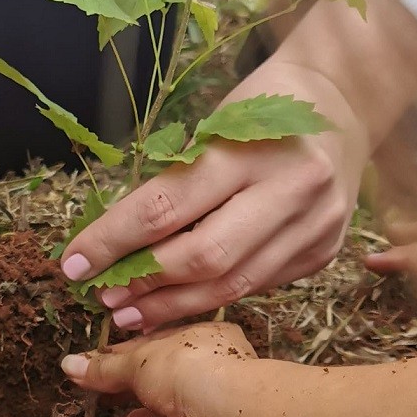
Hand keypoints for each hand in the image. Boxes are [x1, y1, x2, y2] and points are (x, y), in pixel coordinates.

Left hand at [59, 60, 367, 331]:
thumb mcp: (212, 126)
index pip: (167, 206)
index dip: (114, 240)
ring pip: (233, 285)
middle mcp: (290, 190)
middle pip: (204, 257)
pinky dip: (213, 298)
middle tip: (102, 297)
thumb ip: (175, 181)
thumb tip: (114, 241)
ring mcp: (315, 226)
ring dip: (173, 306)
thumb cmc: (259, 107)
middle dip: (145, 284)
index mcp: (250, 149)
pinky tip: (178, 305)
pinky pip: (258, 285)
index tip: (74, 262)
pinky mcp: (325, 252)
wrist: (342, 101)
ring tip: (129, 314)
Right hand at [60, 323, 258, 416]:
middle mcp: (207, 372)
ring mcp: (206, 408)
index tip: (90, 362)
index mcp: (199, 339)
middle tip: (96, 392)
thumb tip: (66, 364)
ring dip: (146, 414)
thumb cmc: (186, 371)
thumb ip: (104, 367)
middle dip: (129, 386)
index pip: (153, 343)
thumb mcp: (138, 361)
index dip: (120, 353)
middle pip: (159, 377)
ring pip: (169, 410)